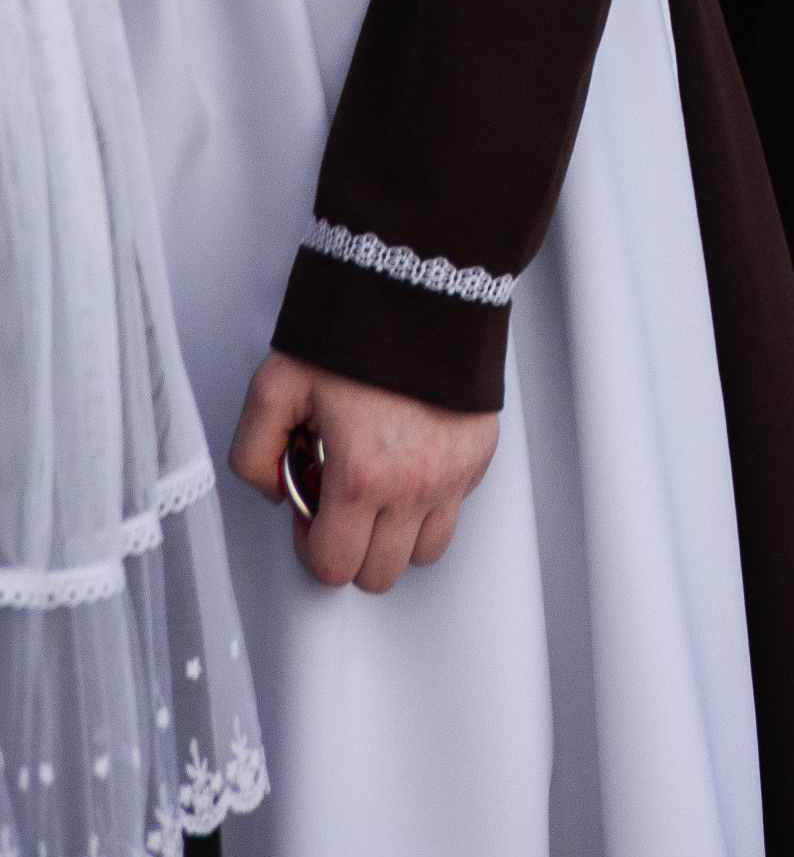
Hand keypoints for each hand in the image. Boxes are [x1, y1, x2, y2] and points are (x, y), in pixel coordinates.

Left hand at [232, 353, 498, 591]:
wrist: (420, 282)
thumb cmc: (356, 329)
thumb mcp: (275, 385)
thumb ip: (252, 451)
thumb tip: (275, 489)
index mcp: (361, 476)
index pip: (333, 567)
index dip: (311, 547)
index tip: (310, 514)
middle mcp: (414, 485)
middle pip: (380, 573)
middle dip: (353, 548)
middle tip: (341, 502)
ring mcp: (453, 472)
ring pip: (425, 551)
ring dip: (398, 534)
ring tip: (380, 489)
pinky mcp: (479, 452)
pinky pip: (454, 506)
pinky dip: (432, 499)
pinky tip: (410, 458)